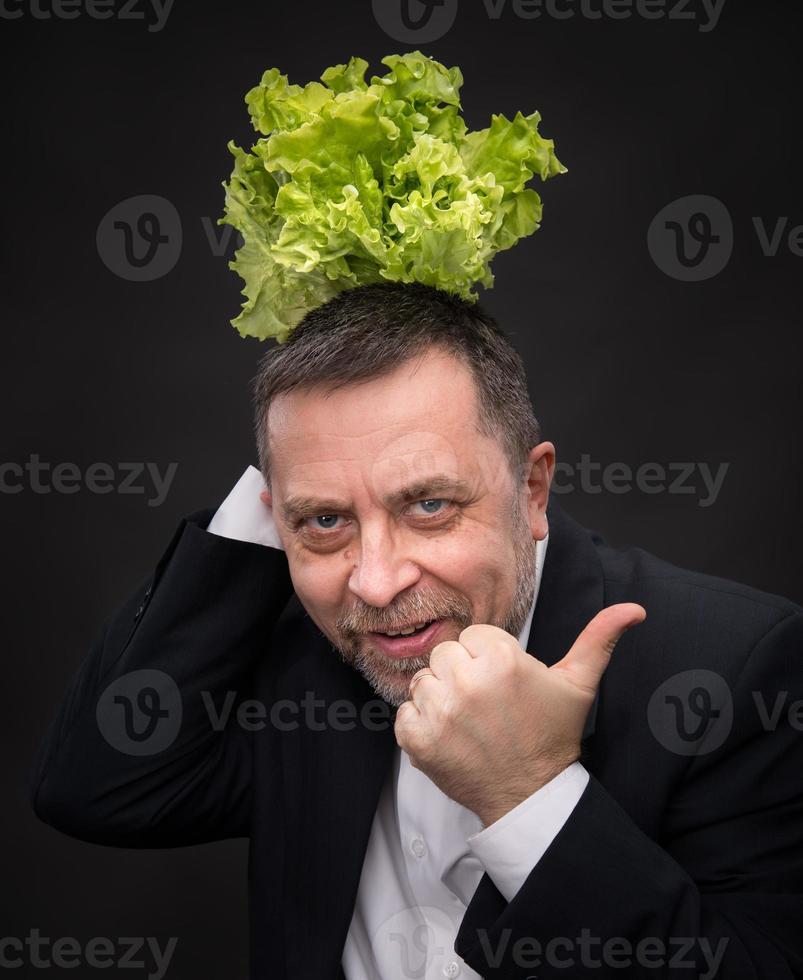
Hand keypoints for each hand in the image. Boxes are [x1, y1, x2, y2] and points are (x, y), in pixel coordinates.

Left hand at [394, 603, 645, 825]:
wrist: (530, 796)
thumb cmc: (552, 736)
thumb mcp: (578, 685)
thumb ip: (598, 639)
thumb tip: (633, 608)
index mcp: (503, 661)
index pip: (473, 636)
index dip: (487, 658)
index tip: (503, 683)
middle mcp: (468, 683)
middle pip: (445, 654)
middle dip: (462, 674)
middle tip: (487, 703)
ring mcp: (440, 713)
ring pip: (423, 681)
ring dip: (440, 698)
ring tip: (470, 720)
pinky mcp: (419, 740)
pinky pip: (404, 712)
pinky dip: (421, 725)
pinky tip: (450, 736)